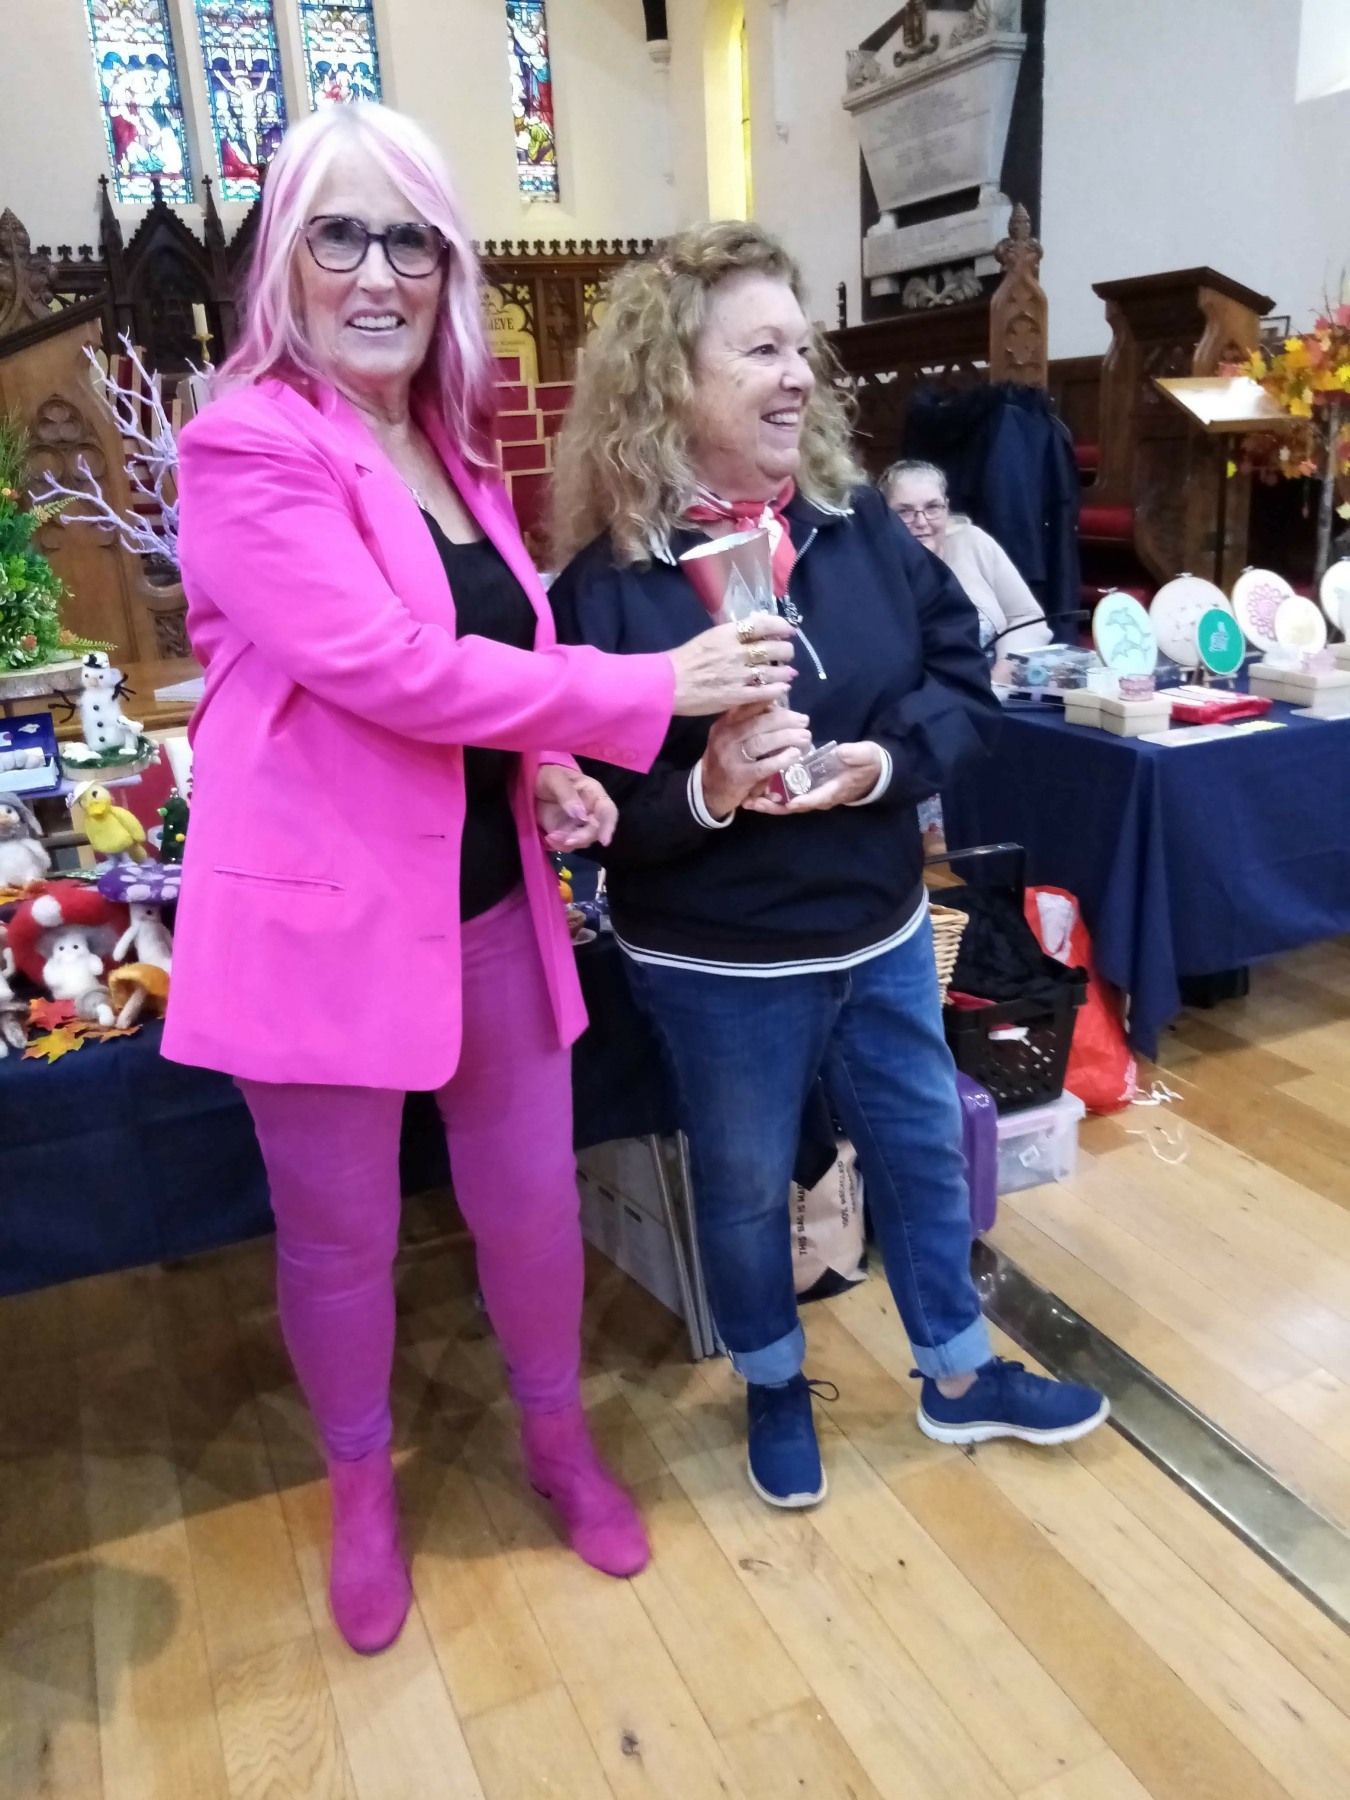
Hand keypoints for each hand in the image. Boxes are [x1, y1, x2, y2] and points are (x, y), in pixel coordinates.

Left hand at [534, 763, 616, 850]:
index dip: (608, 826)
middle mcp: (590, 811)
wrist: (533, 784)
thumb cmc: (548, 775)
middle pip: (596, 830)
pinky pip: (567, 845)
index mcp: (593, 794)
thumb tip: (580, 814)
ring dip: (567, 842)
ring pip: (582, 841)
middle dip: (582, 838)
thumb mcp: (555, 778)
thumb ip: (567, 794)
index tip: (604, 841)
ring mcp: (578, 824)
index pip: (608, 811)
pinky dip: (559, 845)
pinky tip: (549, 837)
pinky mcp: (566, 832)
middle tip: (566, 840)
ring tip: (551, 835)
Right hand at [669, 617, 796, 716]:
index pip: (763, 624)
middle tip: (786, 654)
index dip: (781, 626)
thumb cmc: (686, 659)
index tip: (788, 630)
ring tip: (788, 673)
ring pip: (774, 671)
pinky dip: (778, 689)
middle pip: (775, 648)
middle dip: (786, 651)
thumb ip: (733, 634)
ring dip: (785, 672)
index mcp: (728, 634)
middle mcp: (738, 652)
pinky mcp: (737, 695)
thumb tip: (756, 629)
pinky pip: (766, 692)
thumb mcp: (710, 637)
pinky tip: (782, 688)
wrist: (668, 684)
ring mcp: (739, 675)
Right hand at [700, 703, 814, 819]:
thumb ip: (748, 721)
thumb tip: (776, 704)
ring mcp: (731, 757)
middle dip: (785, 719)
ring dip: (787, 737)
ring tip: (805, 736)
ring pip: (762, 742)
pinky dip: (781, 759)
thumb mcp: (730, 735)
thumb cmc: (726, 758)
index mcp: (725, 723)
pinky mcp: (740, 777)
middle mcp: (726, 737)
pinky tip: (795, 754)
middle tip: (804, 720)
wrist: (708, 790)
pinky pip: (763, 766)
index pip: (746, 705)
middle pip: (758, 723)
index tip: (785, 689)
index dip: (766, 696)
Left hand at [742, 742, 884, 815]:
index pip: (817, 798)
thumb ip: (855, 755)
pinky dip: (769, 794)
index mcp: (834, 790)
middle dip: (774, 807)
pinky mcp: (804, 788)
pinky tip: (752, 791)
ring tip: (746, 801)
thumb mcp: (865, 756)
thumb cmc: (867, 763)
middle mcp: (819, 796)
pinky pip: (785, 795)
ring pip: (786, 803)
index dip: (804, 801)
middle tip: (754, 804)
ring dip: (767, 803)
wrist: (869, 770)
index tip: (790, 803)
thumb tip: (842, 752)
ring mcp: (810, 794)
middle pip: (794, 806)